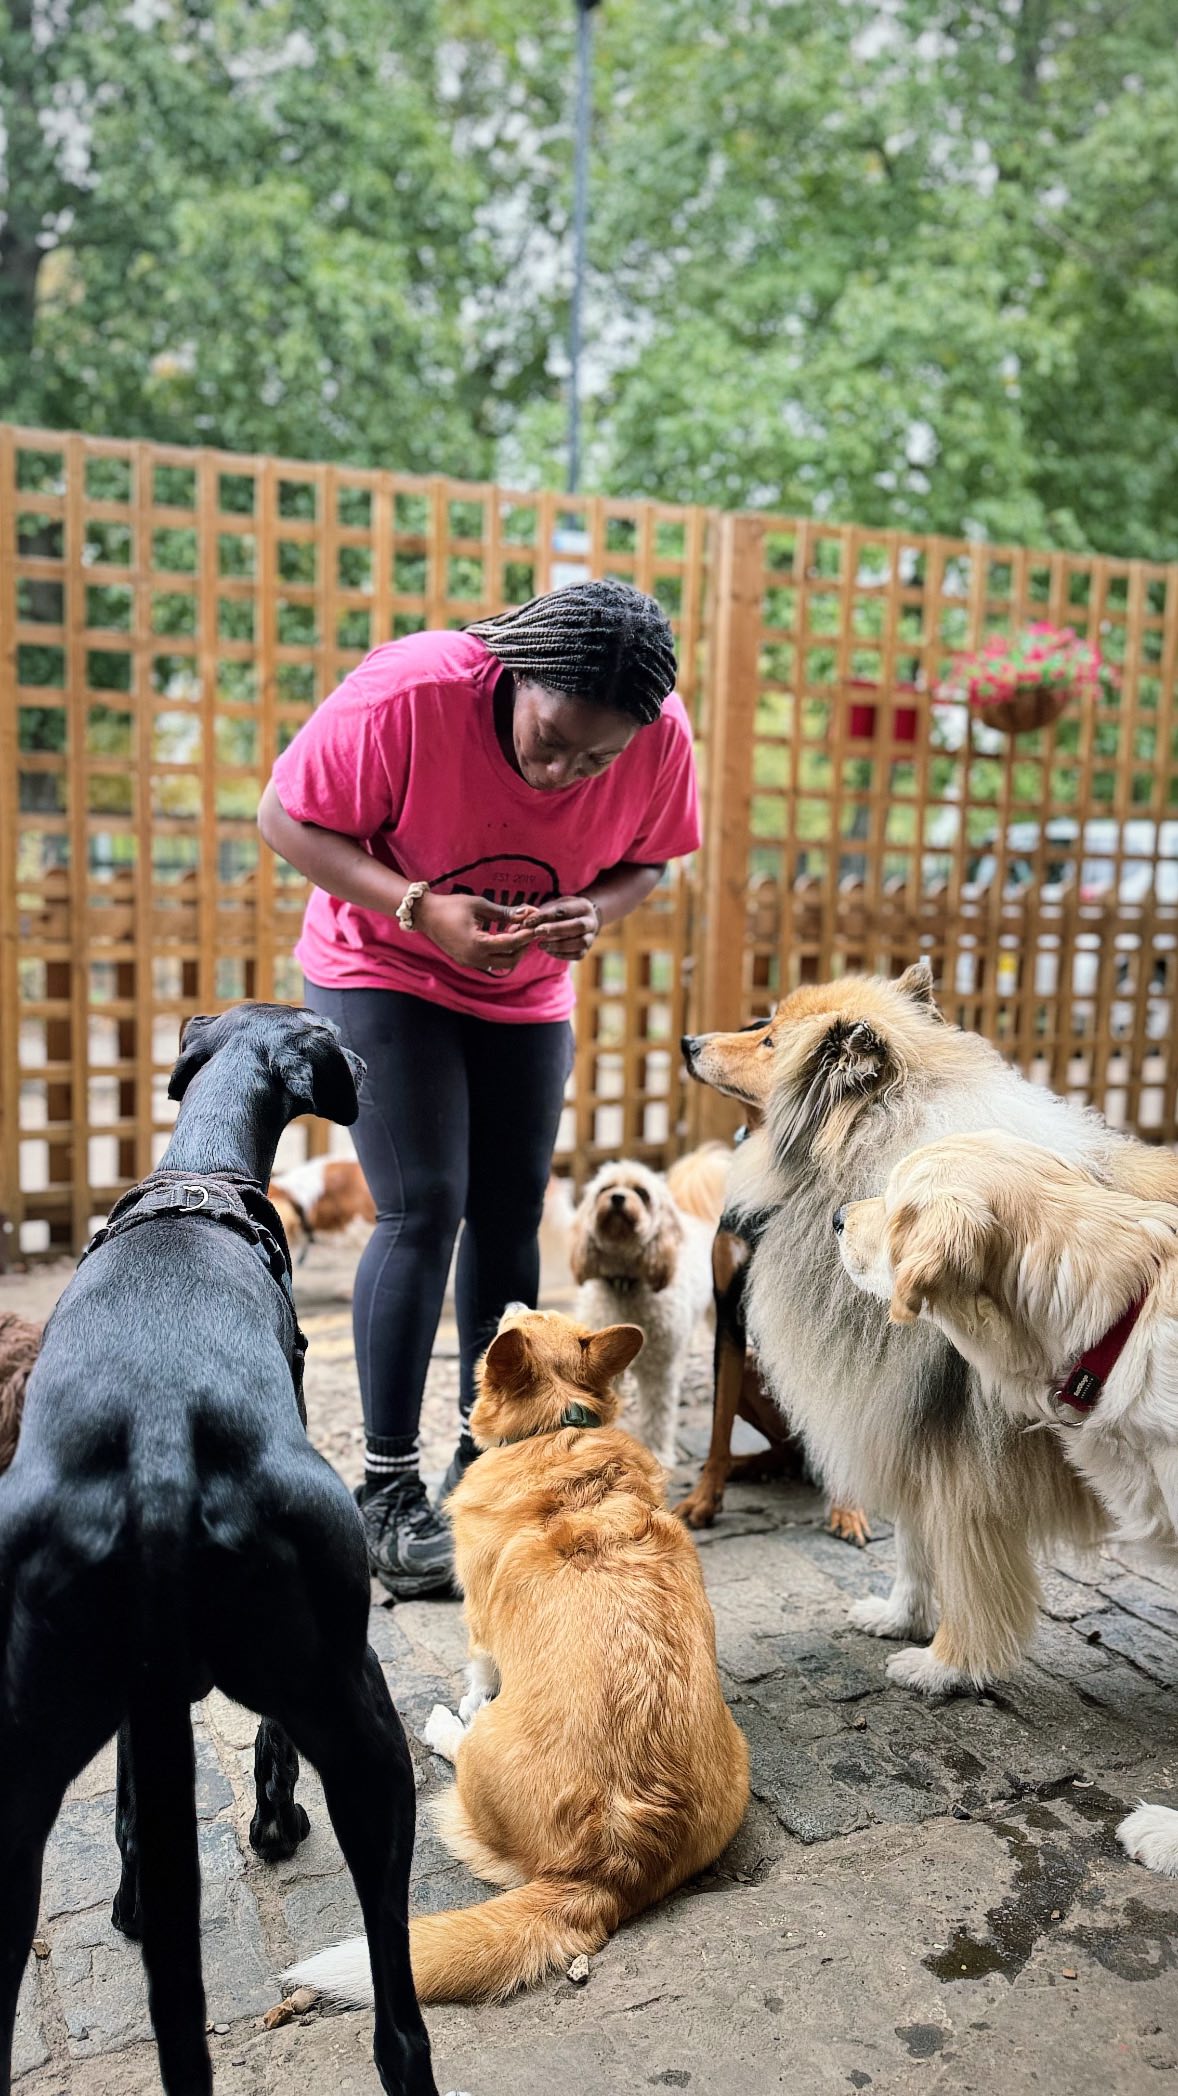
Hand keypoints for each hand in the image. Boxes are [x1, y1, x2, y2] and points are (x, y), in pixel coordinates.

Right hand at [415, 892, 535, 975]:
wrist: (425, 915)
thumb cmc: (451, 906)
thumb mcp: (479, 905)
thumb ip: (504, 912)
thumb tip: (526, 912)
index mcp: (477, 944)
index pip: (511, 944)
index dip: (526, 935)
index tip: (536, 925)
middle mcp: (474, 958)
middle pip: (510, 961)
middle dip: (522, 947)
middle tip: (526, 930)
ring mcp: (469, 962)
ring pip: (501, 964)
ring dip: (511, 951)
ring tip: (513, 932)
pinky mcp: (466, 961)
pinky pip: (490, 961)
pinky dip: (500, 952)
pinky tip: (501, 936)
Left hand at [523, 895, 602, 960]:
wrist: (582, 920)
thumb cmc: (562, 912)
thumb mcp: (552, 905)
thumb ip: (536, 911)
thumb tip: (519, 914)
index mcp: (583, 906)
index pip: (563, 910)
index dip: (544, 916)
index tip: (528, 921)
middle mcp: (590, 921)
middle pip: (577, 926)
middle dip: (556, 929)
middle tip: (537, 932)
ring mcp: (591, 937)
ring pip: (580, 942)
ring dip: (559, 944)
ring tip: (541, 944)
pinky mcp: (586, 950)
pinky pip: (577, 955)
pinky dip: (562, 954)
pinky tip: (549, 950)